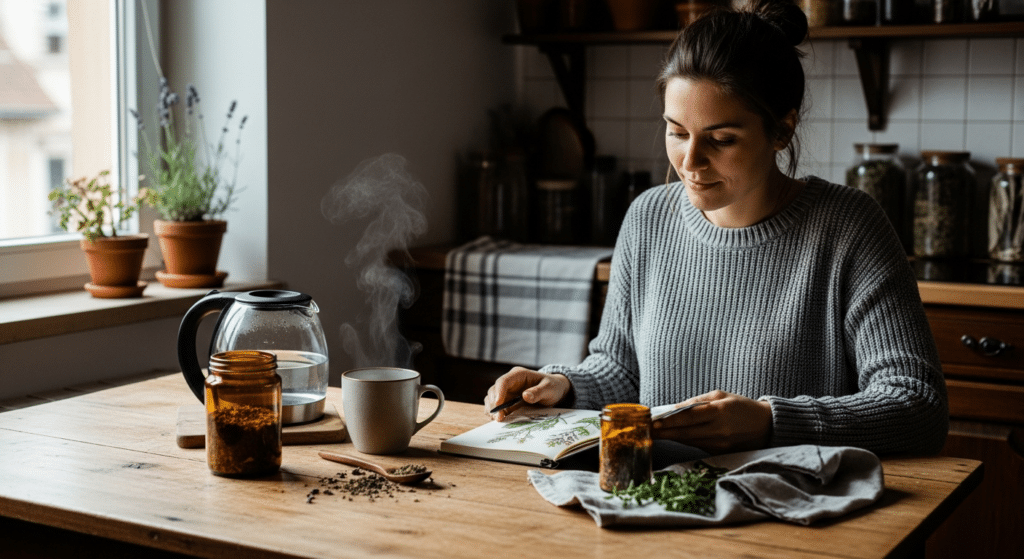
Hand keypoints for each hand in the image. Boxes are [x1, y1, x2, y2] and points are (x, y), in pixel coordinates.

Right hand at [484, 367, 571, 420]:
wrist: (555, 391)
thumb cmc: (552, 387)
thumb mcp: (549, 388)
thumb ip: (538, 392)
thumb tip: (525, 396)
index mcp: (518, 375)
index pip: (503, 381)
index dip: (499, 392)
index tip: (498, 404)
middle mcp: (510, 382)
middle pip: (494, 391)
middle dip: (494, 404)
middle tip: (498, 418)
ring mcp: (507, 392)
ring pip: (492, 399)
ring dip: (492, 410)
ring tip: (498, 420)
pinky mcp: (507, 402)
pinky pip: (496, 407)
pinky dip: (495, 413)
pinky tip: (499, 420)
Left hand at [651, 390, 772, 452]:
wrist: (766, 426)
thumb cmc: (742, 407)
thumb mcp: (721, 396)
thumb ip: (697, 402)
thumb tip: (675, 408)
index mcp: (719, 412)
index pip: (688, 417)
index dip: (669, 420)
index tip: (652, 422)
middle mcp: (719, 431)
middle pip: (685, 432)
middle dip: (663, 432)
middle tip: (646, 431)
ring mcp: (720, 444)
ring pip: (688, 441)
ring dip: (670, 437)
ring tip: (654, 433)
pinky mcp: (720, 453)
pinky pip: (697, 446)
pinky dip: (684, 440)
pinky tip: (672, 436)